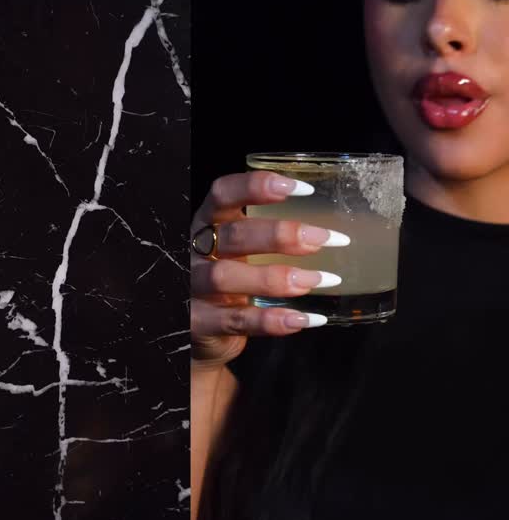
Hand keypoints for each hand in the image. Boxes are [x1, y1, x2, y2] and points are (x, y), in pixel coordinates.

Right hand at [191, 170, 344, 365]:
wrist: (200, 332)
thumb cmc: (227, 285)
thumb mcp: (239, 253)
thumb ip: (267, 238)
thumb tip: (325, 232)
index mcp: (207, 224)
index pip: (223, 194)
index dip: (257, 187)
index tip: (301, 190)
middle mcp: (196, 252)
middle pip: (232, 236)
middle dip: (280, 236)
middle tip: (321, 240)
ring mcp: (194, 289)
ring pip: (226, 277)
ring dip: (276, 278)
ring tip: (318, 280)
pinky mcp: (200, 323)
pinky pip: (237, 320)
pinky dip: (272, 320)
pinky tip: (303, 319)